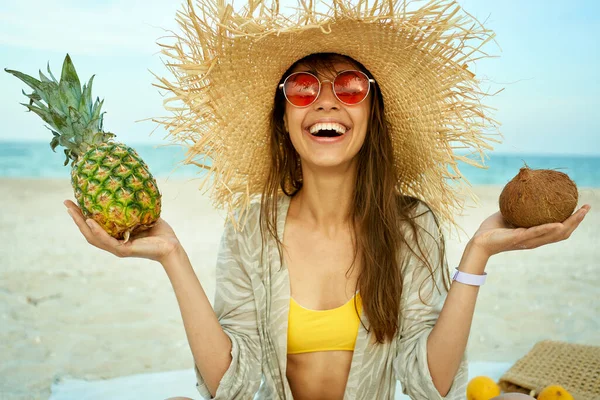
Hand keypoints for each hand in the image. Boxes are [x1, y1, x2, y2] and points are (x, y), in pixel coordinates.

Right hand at [64, 200, 181, 262]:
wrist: (171, 246)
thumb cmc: (160, 232)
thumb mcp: (142, 214)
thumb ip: (132, 205)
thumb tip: (125, 184)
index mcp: (115, 235)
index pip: (93, 225)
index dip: (81, 214)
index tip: (72, 200)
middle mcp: (113, 243)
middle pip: (88, 231)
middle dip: (76, 217)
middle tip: (66, 203)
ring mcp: (117, 248)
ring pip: (93, 237)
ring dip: (81, 224)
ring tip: (72, 211)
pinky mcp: (123, 251)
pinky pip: (107, 241)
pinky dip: (98, 232)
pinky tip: (90, 221)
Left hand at [470, 204, 590, 257]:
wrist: (479, 241)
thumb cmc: (493, 229)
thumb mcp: (510, 214)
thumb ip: (519, 206)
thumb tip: (526, 189)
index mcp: (535, 235)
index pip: (559, 229)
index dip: (572, 220)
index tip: (581, 208)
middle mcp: (535, 239)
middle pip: (563, 232)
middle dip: (577, 220)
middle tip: (587, 207)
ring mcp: (529, 240)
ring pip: (555, 234)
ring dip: (570, 223)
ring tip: (580, 212)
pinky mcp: (520, 238)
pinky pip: (537, 232)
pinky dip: (549, 228)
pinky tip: (560, 223)